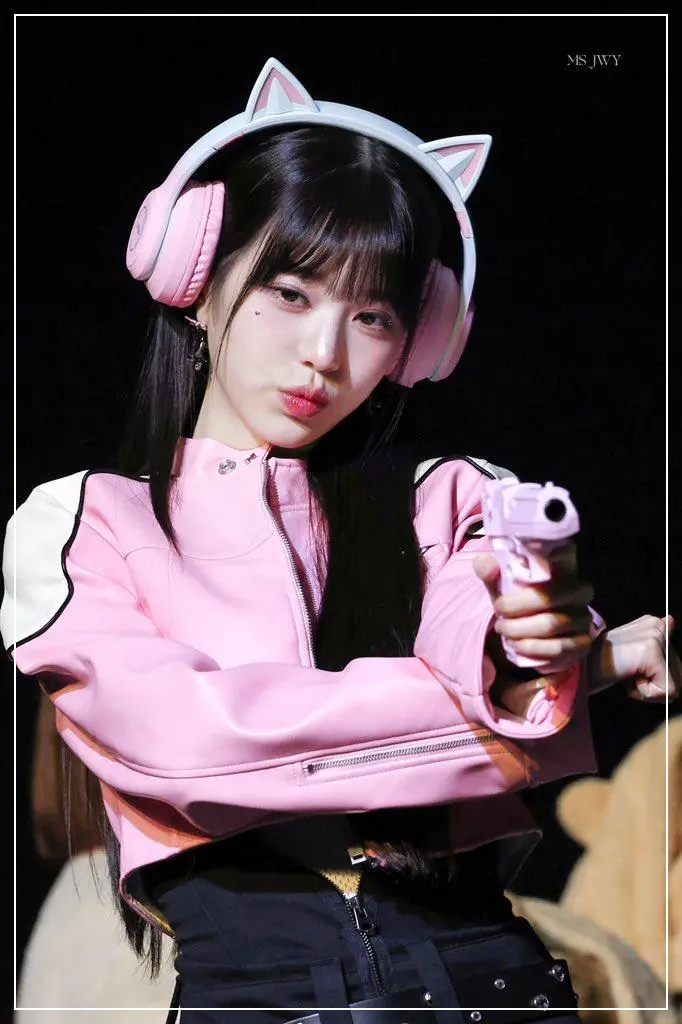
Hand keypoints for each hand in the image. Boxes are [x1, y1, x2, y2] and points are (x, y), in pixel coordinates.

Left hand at [473, 543, 594, 714]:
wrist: (530, 630)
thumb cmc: (518, 603)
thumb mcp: (502, 587)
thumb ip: (490, 573)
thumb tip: (484, 562)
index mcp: (564, 572)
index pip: (549, 580)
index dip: (521, 597)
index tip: (499, 605)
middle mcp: (580, 595)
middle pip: (549, 604)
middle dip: (518, 617)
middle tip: (500, 623)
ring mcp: (583, 620)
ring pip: (552, 627)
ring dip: (523, 635)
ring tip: (507, 635)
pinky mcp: (582, 644)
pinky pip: (559, 649)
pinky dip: (534, 650)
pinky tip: (519, 646)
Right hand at [588, 614, 679, 701]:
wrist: (577, 667)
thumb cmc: (599, 663)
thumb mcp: (630, 651)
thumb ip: (653, 641)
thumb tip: (671, 620)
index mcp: (653, 624)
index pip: (675, 664)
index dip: (655, 676)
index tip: (630, 668)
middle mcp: (656, 626)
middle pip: (677, 674)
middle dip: (654, 682)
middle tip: (626, 671)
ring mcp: (655, 638)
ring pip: (673, 684)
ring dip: (649, 688)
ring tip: (625, 673)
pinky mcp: (651, 653)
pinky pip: (667, 691)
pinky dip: (645, 694)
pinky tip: (626, 678)